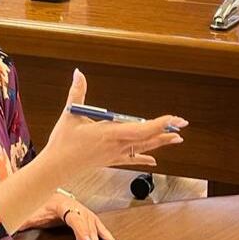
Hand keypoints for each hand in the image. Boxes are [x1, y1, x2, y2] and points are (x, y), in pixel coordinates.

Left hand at [19, 191, 118, 239]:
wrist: (37, 188)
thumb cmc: (34, 201)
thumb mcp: (27, 212)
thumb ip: (22, 221)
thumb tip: (12, 229)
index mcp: (61, 203)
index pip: (75, 218)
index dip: (81, 232)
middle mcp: (73, 204)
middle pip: (86, 221)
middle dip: (90, 238)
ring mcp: (79, 207)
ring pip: (93, 222)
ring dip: (98, 237)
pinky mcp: (82, 212)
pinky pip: (96, 222)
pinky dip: (104, 232)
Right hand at [40, 69, 187, 180]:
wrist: (56, 167)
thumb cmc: (63, 142)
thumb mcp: (70, 114)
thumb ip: (77, 92)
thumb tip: (79, 73)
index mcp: (110, 132)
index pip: (141, 128)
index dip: (160, 123)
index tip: (174, 118)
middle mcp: (116, 145)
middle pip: (147, 138)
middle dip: (166, 130)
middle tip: (182, 124)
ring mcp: (115, 154)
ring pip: (143, 148)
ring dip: (160, 142)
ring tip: (177, 138)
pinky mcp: (111, 160)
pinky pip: (131, 158)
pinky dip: (144, 157)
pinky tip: (154, 160)